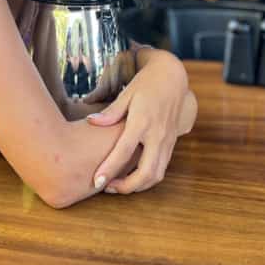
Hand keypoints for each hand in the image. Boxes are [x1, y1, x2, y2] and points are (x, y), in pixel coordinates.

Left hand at [87, 50, 196, 193]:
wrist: (173, 77)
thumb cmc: (146, 83)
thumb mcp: (127, 93)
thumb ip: (111, 112)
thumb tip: (91, 121)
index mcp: (142, 121)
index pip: (124, 151)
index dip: (109, 169)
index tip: (96, 181)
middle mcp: (157, 135)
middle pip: (146, 172)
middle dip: (126, 187)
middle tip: (106, 187)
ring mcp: (167, 141)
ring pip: (156, 175)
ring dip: (138, 186)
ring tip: (117, 185)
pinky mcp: (172, 143)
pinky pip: (162, 168)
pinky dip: (147, 179)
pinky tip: (132, 177)